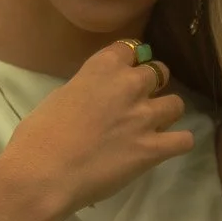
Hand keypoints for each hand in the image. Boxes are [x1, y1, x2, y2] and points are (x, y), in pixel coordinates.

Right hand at [0, 39, 193, 218]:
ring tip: (152, 127)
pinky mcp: (154, 148)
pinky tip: (165, 148)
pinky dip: (177, 143)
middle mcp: (129, 85)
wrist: (44, 172)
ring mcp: (145, 116)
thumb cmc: (38, 136)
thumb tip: (96, 100)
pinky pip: (184, 140)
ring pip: (176, 104)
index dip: (130, 61)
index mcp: (102, 67)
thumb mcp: (60, 97)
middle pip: (159, 72)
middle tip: (138, 103)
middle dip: (152, 86)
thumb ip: (86, 91)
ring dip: (166, 113)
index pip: (130, 48)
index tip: (126, 72)